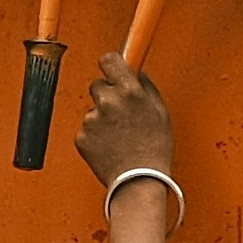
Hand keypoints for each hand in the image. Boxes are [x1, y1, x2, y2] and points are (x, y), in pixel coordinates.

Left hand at [79, 53, 174, 194]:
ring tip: (120, 135)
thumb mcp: (161, 113)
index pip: (109, 60)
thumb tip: (138, 74)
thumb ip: (147, 87)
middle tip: (122, 113)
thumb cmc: (154, 151)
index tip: (113, 69)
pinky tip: (110, 145)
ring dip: (102, 117)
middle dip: (108, 94)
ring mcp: (92, 119)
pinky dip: (95, 135)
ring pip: (93, 109)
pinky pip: (87, 128)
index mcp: (129, 91)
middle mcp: (108, 101)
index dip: (112, 64)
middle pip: (98, 84)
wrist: (138, 182)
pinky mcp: (81, 136)